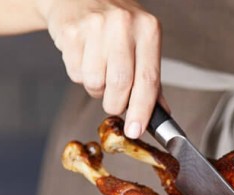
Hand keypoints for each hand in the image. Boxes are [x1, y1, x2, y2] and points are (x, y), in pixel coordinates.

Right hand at [38, 0, 161, 137]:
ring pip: (95, 82)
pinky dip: (79, 74)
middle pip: (120, 84)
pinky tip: (84, 56)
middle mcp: (124, 24)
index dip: (142, 110)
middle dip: (115, 103)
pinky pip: (76, 73)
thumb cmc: (115, 25)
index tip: (135, 130)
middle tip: (114, 100)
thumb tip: (162, 114)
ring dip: (96, 88)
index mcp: (148, 29)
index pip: (148, 79)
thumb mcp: (141, 42)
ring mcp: (95, 26)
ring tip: (98, 68)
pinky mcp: (71, 32)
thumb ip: (151, 79)